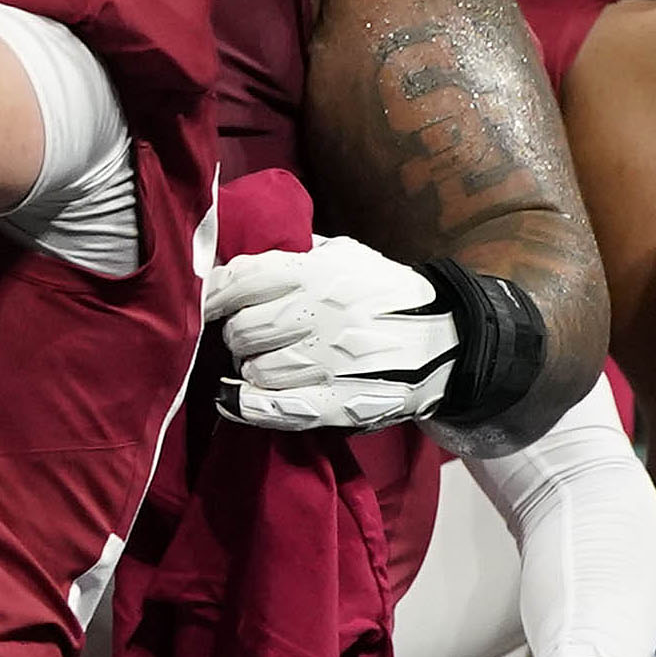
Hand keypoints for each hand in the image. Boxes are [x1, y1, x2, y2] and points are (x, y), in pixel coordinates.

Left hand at [200, 235, 459, 432]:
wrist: (449, 342)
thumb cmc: (389, 294)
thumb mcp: (346, 255)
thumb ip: (295, 250)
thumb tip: (240, 248)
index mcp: (318, 275)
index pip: (241, 280)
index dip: (213, 293)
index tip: (206, 302)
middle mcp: (319, 317)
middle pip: (242, 330)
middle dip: (236, 333)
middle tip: (247, 335)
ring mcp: (327, 363)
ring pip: (255, 369)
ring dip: (250, 367)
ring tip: (265, 361)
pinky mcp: (337, 403)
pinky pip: (273, 408)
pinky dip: (245, 405)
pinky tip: (232, 398)